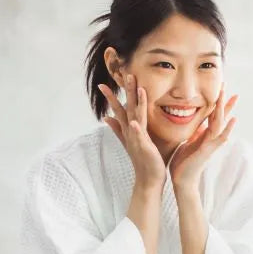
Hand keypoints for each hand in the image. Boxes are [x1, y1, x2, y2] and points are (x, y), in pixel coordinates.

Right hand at [99, 76, 165, 190]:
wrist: (148, 180)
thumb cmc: (143, 161)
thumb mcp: (130, 141)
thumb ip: (118, 129)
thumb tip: (106, 118)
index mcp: (129, 129)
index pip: (120, 108)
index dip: (113, 95)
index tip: (104, 82)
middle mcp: (131, 132)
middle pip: (127, 107)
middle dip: (126, 90)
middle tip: (126, 73)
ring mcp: (136, 139)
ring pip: (135, 116)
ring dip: (135, 102)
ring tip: (136, 88)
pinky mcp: (143, 147)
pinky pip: (140, 136)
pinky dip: (136, 129)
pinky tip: (135, 123)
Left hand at [170, 89, 237, 190]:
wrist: (182, 180)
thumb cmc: (183, 163)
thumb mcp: (188, 142)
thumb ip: (195, 133)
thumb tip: (199, 124)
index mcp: (204, 134)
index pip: (212, 114)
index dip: (217, 102)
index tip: (220, 88)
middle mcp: (210, 137)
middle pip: (219, 115)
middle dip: (223, 100)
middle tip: (225, 84)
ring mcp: (211, 143)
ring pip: (220, 122)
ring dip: (225, 109)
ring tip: (230, 96)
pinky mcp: (208, 150)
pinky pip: (219, 137)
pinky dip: (227, 128)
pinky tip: (233, 120)